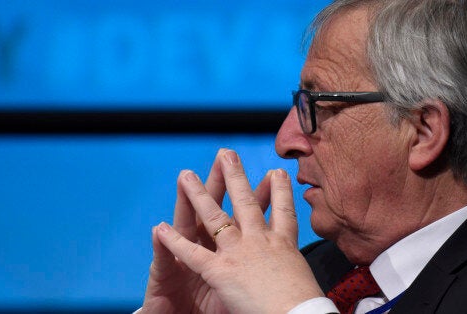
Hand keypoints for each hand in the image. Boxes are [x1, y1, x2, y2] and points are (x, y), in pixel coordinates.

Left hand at [141, 149, 322, 312]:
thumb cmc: (305, 305)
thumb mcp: (302, 279)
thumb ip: (291, 269)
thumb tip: (297, 275)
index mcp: (285, 246)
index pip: (283, 213)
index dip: (280, 192)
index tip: (277, 173)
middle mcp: (261, 241)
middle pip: (246, 203)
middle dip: (234, 176)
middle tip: (227, 154)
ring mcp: (239, 253)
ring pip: (215, 218)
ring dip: (198, 195)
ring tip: (186, 175)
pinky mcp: (220, 271)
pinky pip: (193, 254)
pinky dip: (175, 242)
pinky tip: (160, 229)